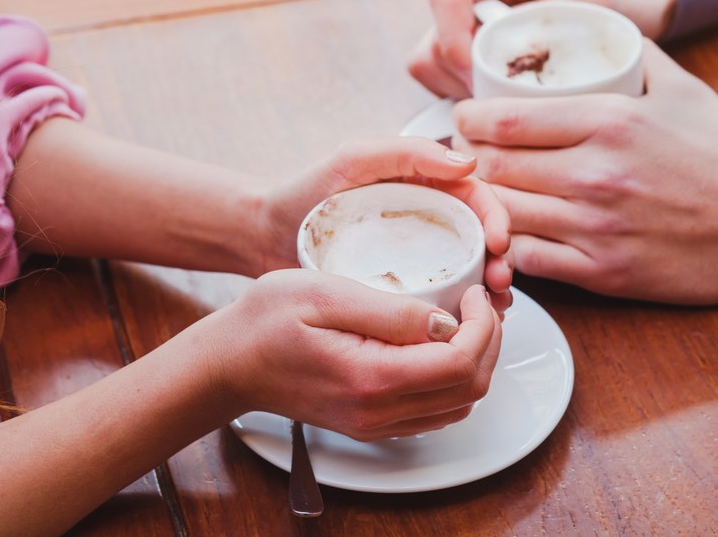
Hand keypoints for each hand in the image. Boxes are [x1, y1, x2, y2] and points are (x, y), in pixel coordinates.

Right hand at [211, 269, 502, 439]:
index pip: (461, 365)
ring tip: (464, 319)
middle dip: (488, 342)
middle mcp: (380, 412)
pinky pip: (435, 411)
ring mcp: (376, 423)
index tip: (474, 292)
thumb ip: (390, 311)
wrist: (228, 365)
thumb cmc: (266, 321)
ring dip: (475, 361)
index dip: (484, 326)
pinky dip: (453, 378)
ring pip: (459, 404)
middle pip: (470, 389)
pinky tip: (440, 343)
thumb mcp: (325, 294)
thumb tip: (445, 320)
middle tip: (477, 302)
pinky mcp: (372, 422)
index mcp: (372, 379)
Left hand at [258, 136, 512, 310]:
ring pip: (470, 272)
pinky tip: (465, 325)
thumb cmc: (306, 193)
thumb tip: (467, 162)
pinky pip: (442, 299)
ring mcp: (418, 257)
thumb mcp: (354, 160)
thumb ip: (406, 153)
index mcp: (426, 186)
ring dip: (490, 291)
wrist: (266, 237)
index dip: (497, 218)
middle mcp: (429, 221)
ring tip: (491, 309)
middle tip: (499, 283)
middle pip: (482, 239)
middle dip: (501, 261)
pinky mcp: (403, 288)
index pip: (477, 198)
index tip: (497, 243)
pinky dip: (461, 312)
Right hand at [407, 0, 677, 98]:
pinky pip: (444, 82)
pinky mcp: (472, 53)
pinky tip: (502, 108)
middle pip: (434, 39)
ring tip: (508, 105)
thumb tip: (519, 49)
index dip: (453, 40)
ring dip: (462, 93)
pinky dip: (465, 100)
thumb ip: (559, 18)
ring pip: (431, 65)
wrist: (630, 9)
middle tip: (504, 101)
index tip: (481, 76)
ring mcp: (471, 24)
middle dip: (461, 78)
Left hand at [451, 41, 717, 304]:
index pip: (505, 119)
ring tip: (483, 190)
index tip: (465, 117)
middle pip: (493, 165)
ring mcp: (596, 228)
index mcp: (609, 122)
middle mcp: (595, 175)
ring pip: (503, 213)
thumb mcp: (682, 89)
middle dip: (469, 157)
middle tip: (467, 154)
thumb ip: (631, 56)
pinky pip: (528, 260)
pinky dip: (510, 245)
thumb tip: (592, 27)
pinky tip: (512, 231)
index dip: (469, 118)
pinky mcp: (602, 272)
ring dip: (485, 201)